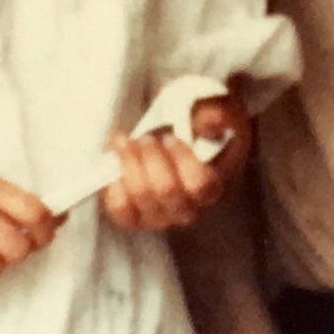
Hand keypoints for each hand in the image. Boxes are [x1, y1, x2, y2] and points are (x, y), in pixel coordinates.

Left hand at [101, 92, 248, 234]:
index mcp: (210, 189)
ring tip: (125, 142)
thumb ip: (219, 115)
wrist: (165, 148)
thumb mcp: (215, 116)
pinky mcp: (132, 218)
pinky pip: (120, 208)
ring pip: (141, 196)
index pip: (200, 185)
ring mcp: (158, 217)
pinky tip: (116, 161)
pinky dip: (114, 182)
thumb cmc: (194, 133)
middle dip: (151, 158)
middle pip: (166, 190)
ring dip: (129, 163)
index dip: (182, 161)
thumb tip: (207, 122)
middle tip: (146, 138)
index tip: (171, 139)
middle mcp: (186, 210)